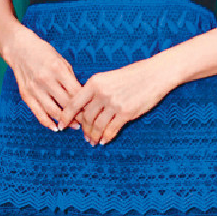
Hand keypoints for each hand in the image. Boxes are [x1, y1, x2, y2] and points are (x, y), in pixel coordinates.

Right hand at [7, 23, 82, 131]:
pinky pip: (37, 112)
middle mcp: (46, 80)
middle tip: (86, 121)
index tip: (92, 110)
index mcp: (57, 69)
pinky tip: (55, 127)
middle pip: (66, 104)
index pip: (76, 92)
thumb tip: (81, 96)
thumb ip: (70, 78)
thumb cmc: (43, 52)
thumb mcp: (61, 60)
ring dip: (64, 121)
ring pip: (53, 111)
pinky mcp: (26, 94)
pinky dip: (47, 122)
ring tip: (73, 126)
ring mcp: (34, 88)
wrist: (18, 48)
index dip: (85, 104)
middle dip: (78, 115)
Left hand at [58, 57, 172, 145]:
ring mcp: (114, 104)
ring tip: (93, 141)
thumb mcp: (108, 78)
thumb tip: (84, 110)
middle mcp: (101, 93)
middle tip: (84, 136)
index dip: (66, 116)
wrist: (154, 74)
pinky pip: (111, 130)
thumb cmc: (132, 75)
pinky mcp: (126, 113)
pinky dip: (106, 137)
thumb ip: (95, 92)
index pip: (74, 103)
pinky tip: (104, 140)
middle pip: (85, 117)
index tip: (62, 125)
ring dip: (93, 136)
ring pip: (97, 126)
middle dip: (83, 129)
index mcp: (94, 82)